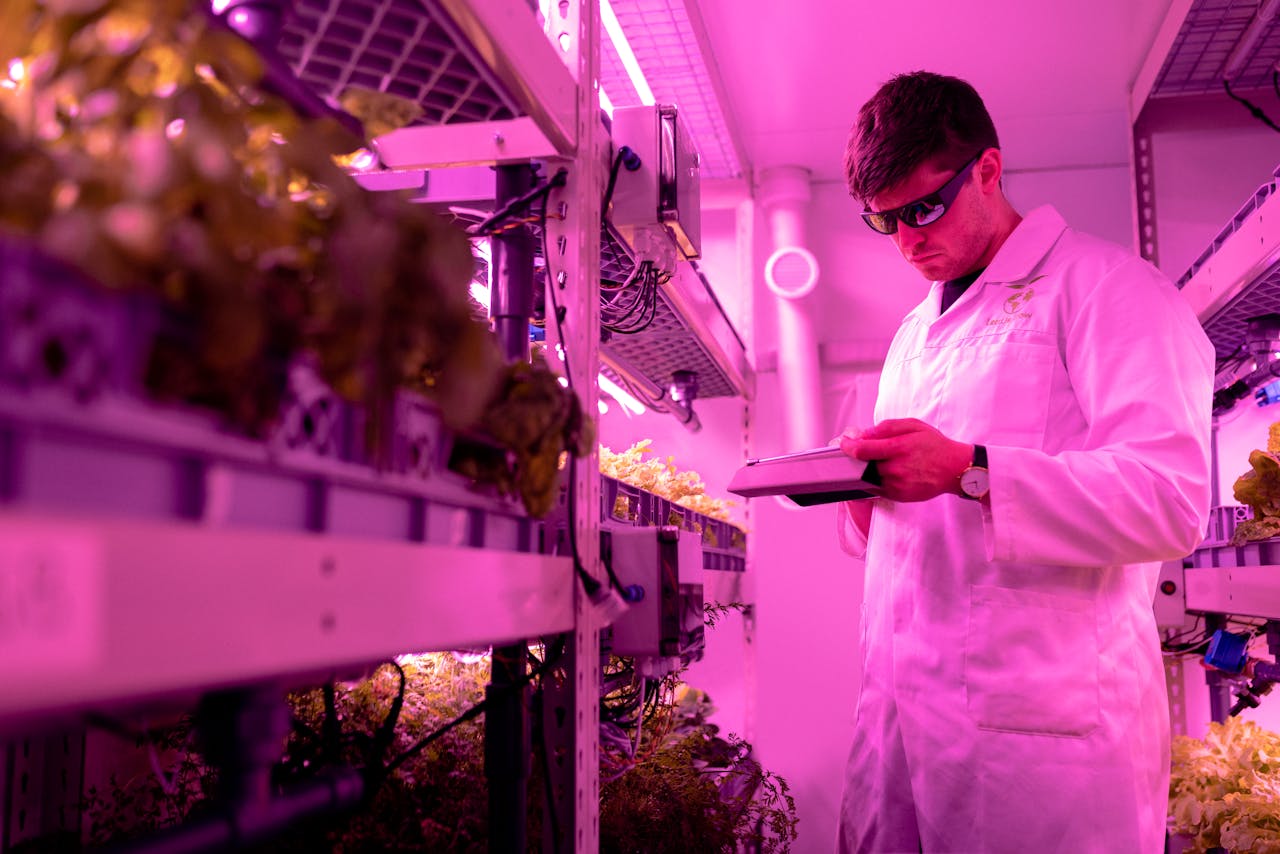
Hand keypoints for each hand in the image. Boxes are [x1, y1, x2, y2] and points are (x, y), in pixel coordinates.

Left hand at [838, 418, 972, 502]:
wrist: (956, 469)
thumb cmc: (935, 445)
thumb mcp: (913, 425)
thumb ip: (886, 428)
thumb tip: (864, 433)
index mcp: (898, 448)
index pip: (862, 450)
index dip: (848, 446)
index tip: (843, 443)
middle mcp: (896, 468)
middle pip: (862, 466)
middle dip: (856, 459)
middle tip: (857, 452)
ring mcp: (897, 485)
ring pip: (868, 478)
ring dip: (865, 470)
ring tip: (874, 462)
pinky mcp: (899, 496)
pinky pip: (877, 489)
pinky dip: (874, 481)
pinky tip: (881, 473)